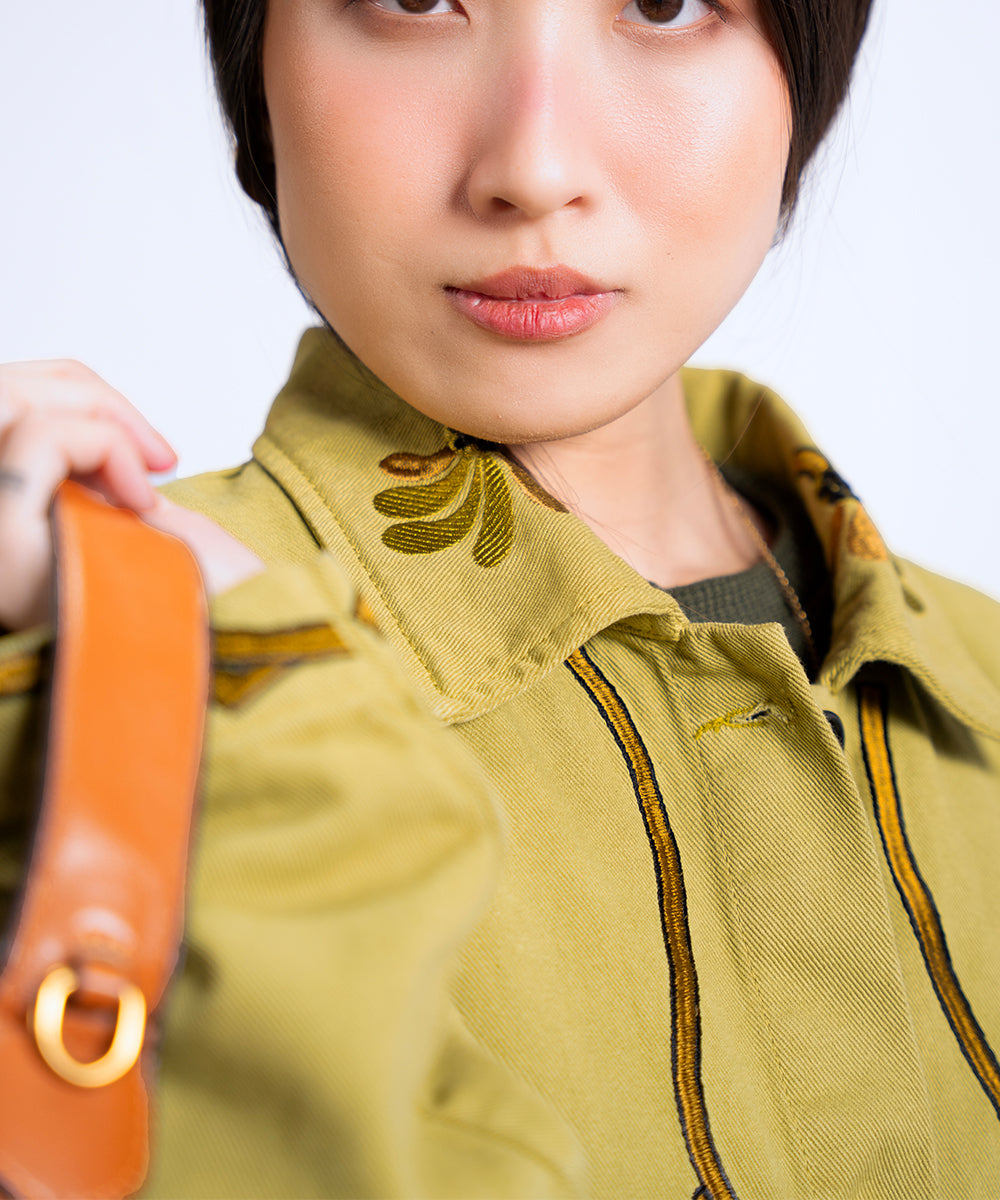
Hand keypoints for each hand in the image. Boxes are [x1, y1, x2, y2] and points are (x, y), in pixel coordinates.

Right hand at [0, 360, 262, 630]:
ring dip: (91, 413)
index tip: (154, 454)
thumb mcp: (139, 526)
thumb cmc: (201, 602)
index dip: (73, 406)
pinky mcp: (4, 539)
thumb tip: (87, 427)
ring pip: (6, 408)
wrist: (239, 648)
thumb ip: (93, 481)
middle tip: (159, 451)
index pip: (5, 425)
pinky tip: (143, 498)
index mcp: (17, 534)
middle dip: (82, 394)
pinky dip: (100, 440)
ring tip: (151, 472)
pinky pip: (36, 440)